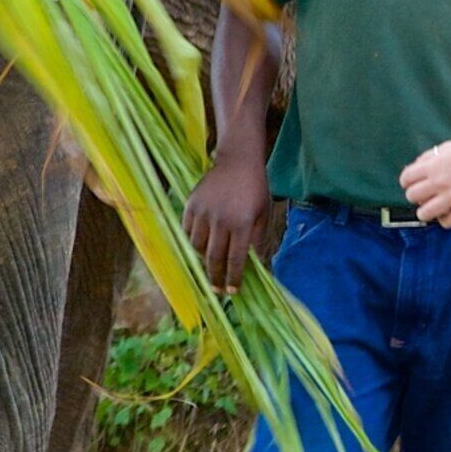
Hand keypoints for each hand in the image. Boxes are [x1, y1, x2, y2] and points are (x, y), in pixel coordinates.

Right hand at [184, 161, 280, 289]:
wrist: (238, 161)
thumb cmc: (255, 189)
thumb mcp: (263, 214)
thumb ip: (258, 240)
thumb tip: (255, 264)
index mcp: (241, 224)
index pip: (235, 259)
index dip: (232, 277)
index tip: (232, 291)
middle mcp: (220, 219)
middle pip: (214, 257)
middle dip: (215, 276)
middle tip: (216, 289)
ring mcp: (203, 211)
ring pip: (196, 245)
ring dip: (202, 259)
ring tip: (209, 264)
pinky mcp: (191, 204)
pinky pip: (187, 230)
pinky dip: (191, 240)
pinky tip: (199, 245)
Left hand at [399, 135, 450, 226]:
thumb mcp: (448, 147)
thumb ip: (429, 158)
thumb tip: (415, 169)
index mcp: (433, 166)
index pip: (405, 179)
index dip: (408, 182)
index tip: (414, 184)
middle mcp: (440, 183)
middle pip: (412, 196)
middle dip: (416, 196)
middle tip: (426, 195)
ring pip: (424, 214)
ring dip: (427, 211)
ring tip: (436, 207)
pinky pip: (446, 222)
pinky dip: (446, 219)